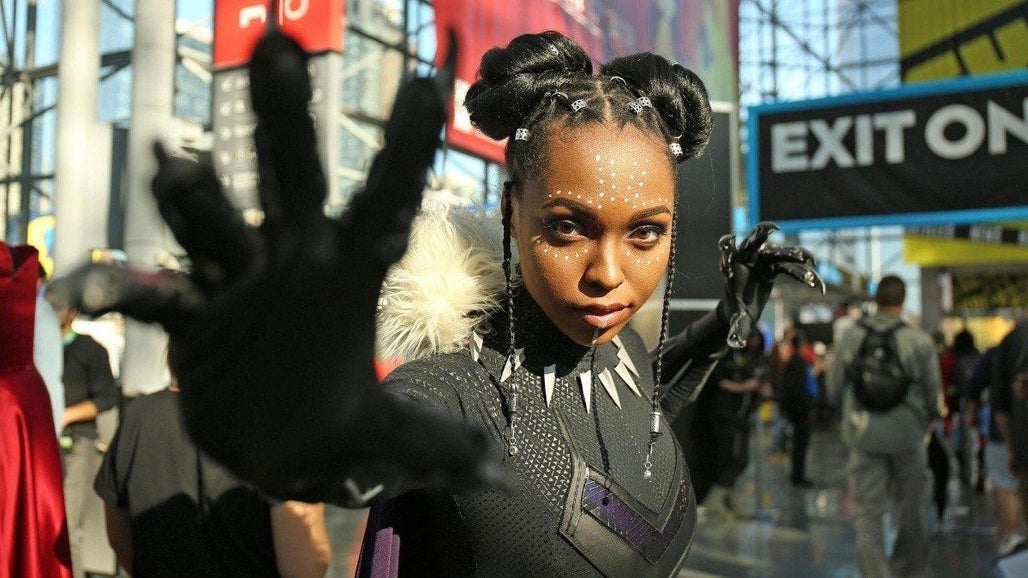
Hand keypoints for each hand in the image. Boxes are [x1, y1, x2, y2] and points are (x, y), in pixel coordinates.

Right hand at [56, 30, 496, 500]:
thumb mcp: (386, 437)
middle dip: (284, 120)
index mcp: (353, 270)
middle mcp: (295, 259)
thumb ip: (435, 447)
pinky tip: (96, 291)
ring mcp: (239, 280)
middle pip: (292, 178)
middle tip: (277, 49)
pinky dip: (131, 291)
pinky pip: (158, 297)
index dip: (406, 149)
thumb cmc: (332, 421)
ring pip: (217, 224)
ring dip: (198, 201)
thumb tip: (496, 474)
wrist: (267, 444)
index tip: (429, 86)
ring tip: (178, 171)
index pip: (386, 202)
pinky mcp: (193, 317)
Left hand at [718, 222, 823, 348]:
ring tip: (810, 259)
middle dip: (762, 236)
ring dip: (794, 255)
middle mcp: (749, 259)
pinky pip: (791, 267)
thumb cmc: (738, 312)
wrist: (744, 307)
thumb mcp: (738, 321)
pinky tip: (820, 286)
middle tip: (772, 229)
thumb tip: (736, 345)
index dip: (730, 246)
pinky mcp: (776, 266)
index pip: (731, 250)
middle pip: (756, 244)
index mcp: (734, 266)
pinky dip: (804, 274)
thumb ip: (737, 330)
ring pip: (780, 254)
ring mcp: (764, 260)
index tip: (730, 239)